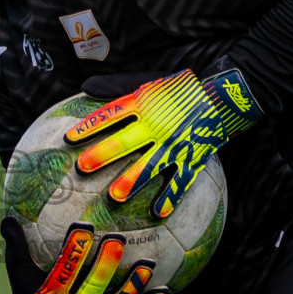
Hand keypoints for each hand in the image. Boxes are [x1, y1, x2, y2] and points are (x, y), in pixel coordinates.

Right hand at [1, 217, 166, 293]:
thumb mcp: (17, 274)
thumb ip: (16, 246)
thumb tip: (7, 218)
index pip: (64, 270)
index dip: (74, 250)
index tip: (83, 228)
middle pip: (93, 284)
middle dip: (106, 262)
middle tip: (116, 238)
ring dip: (133, 283)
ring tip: (147, 264)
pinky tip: (164, 291)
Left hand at [67, 65, 262, 218]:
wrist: (224, 95)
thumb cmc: (180, 89)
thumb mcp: (148, 80)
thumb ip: (117, 85)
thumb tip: (84, 86)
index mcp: (144, 104)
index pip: (111, 115)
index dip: (89, 126)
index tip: (68, 139)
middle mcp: (157, 125)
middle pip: (125, 141)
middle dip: (103, 155)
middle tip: (82, 168)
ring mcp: (176, 143)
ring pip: (151, 165)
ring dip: (133, 181)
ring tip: (115, 196)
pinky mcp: (194, 158)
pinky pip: (181, 180)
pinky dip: (170, 197)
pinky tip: (158, 212)